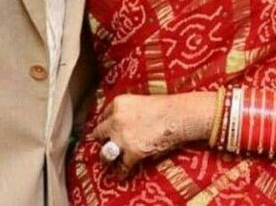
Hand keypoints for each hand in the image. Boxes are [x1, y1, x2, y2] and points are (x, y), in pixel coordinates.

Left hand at [91, 92, 215, 175]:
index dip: (105, 124)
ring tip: (106, 161)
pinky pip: (122, 166)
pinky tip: (121, 174)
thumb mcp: (138, 101)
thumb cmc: (162, 107)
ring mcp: (123, 137)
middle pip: (99, 133)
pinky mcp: (132, 152)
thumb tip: (120, 123)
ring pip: (105, 152)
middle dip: (101, 140)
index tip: (106, 130)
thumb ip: (125, 111)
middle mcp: (115, 119)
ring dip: (106, 158)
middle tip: (102, 145)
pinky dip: (121, 172)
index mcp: (117, 103)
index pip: (103, 116)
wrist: (176, 116)